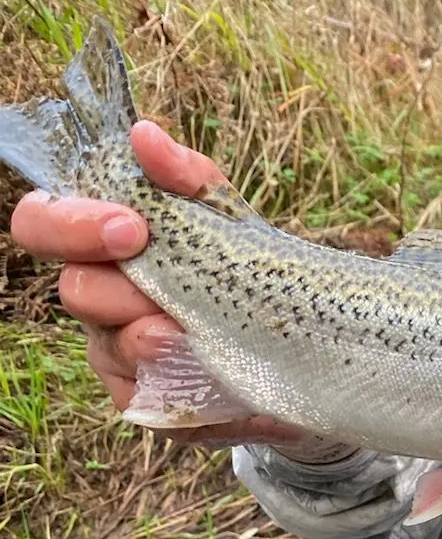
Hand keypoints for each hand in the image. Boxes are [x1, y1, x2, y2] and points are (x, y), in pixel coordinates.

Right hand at [9, 121, 304, 447]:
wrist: (301, 344)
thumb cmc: (245, 267)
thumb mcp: (227, 215)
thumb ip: (189, 177)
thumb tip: (145, 135)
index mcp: (104, 246)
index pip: (44, 222)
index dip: (69, 224)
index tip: (131, 226)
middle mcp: (102, 299)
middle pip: (77, 290)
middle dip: (118, 289)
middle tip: (161, 290)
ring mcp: (120, 355)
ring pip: (109, 348)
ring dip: (146, 340)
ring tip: (183, 336)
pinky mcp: (152, 403)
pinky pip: (148, 400)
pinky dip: (179, 385)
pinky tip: (209, 376)